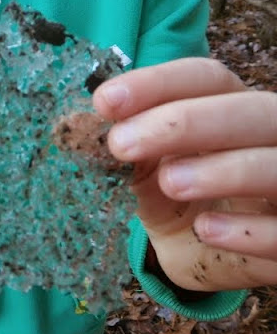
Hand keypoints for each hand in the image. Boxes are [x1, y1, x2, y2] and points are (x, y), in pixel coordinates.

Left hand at [93, 58, 276, 290]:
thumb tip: (76, 130)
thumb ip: (127, 148)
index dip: (158, 83)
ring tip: (169, 181)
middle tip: (121, 143)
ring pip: (276, 164)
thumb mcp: (146, 171)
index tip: (104, 101)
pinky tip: (207, 231)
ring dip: (223, 170)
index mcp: (230, 109)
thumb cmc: (176, 201)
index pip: (207, 79)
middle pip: (250, 111)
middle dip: (185, 122)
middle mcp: (270, 138)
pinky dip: (249, 231)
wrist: (203, 255)